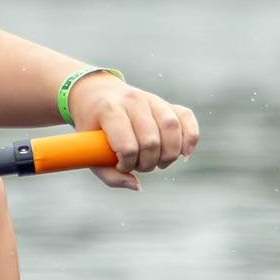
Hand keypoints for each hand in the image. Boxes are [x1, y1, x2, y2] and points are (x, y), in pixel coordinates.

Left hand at [65, 74, 199, 189]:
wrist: (96, 93)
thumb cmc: (93, 127)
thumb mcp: (88, 150)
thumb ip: (109, 175)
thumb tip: (137, 186)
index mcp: (109, 110)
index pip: (127, 145)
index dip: (127, 164)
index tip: (120, 166)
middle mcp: (133, 100)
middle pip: (151, 140)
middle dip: (147, 163)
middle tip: (139, 165)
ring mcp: (151, 99)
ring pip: (171, 127)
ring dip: (169, 155)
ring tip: (159, 162)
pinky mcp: (166, 103)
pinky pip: (186, 117)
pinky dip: (190, 137)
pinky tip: (184, 153)